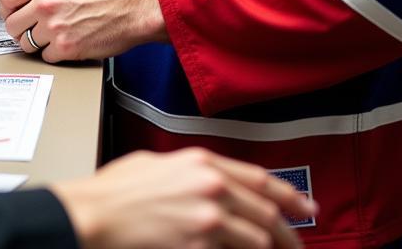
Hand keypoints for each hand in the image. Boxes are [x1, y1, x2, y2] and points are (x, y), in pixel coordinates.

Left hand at [0, 0, 165, 61]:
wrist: (132, 7)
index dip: (7, 11)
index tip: (11, 16)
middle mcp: (45, 3)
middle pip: (12, 25)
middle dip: (19, 30)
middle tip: (30, 31)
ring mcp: (54, 27)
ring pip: (27, 43)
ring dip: (37, 43)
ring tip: (53, 37)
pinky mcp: (66, 48)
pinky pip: (46, 56)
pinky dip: (55, 54)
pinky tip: (67, 44)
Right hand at [54, 147, 315, 248]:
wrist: (94, 214)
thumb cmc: (116, 190)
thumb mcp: (156, 164)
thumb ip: (188, 171)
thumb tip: (207, 182)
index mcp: (202, 161)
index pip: (261, 179)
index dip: (290, 196)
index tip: (307, 208)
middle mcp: (212, 186)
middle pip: (267, 213)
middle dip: (289, 233)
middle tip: (299, 245)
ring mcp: (208, 217)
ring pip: (259, 239)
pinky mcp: (200, 243)